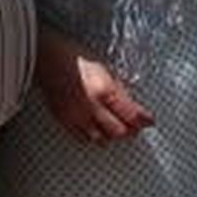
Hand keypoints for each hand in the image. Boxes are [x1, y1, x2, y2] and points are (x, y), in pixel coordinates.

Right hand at [34, 26, 153, 143]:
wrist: (46, 58)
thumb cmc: (75, 57)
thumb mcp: (104, 69)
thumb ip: (118, 90)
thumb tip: (132, 106)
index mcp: (104, 90)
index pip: (130, 114)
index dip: (143, 120)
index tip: (150, 121)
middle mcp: (90, 107)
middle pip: (117, 132)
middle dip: (130, 131)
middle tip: (136, 127)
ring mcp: (75, 116)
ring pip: (100, 139)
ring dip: (112, 135)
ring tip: (118, 128)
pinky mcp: (63, 120)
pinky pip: (83, 137)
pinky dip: (94, 136)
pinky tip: (99, 129)